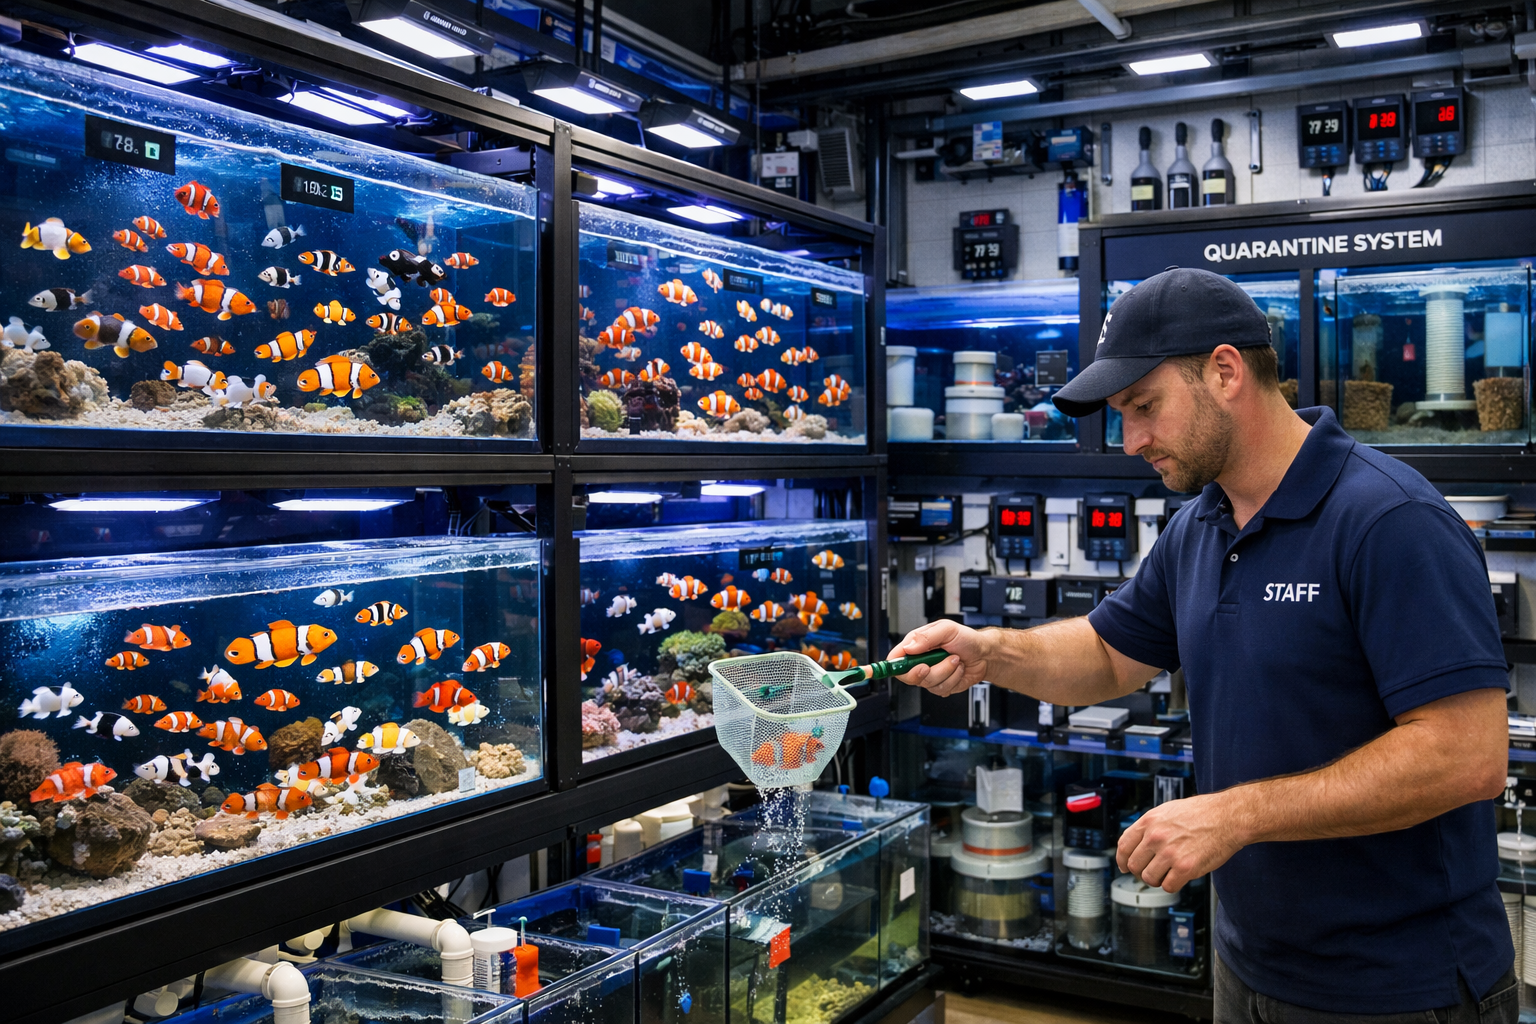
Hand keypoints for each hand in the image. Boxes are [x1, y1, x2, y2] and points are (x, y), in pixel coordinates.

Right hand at [888, 620, 991, 696]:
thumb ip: (926, 637)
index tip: (885, 669)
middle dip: (923, 671)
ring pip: (927, 683)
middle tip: (930, 664)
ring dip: (945, 671)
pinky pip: (941, 689)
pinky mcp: (941, 685)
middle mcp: (921, 661)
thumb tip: (909, 647)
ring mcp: (931, 674)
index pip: (896, 657)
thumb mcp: (947, 629)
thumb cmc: (967, 638)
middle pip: (908, 675)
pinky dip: (953, 679)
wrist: (985, 655)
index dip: (889, 664)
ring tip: (954, 660)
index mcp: (917, 645)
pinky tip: (957, 670)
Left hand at [1116, 792, 1245, 892]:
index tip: (1125, 866)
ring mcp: (1169, 853)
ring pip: (1149, 878)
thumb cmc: (1202, 813)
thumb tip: (1138, 842)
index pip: (1123, 846)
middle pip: (1134, 865)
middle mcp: (1156, 837)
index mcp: (1149, 822)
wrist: (1228, 817)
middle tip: (1152, 871)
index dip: (1122, 860)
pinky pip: (1168, 886)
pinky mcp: (1185, 868)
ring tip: (1169, 873)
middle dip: (1141, 871)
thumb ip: (1151, 826)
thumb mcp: (1168, 811)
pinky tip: (1180, 877)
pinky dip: (1173, 885)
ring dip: (1158, 879)